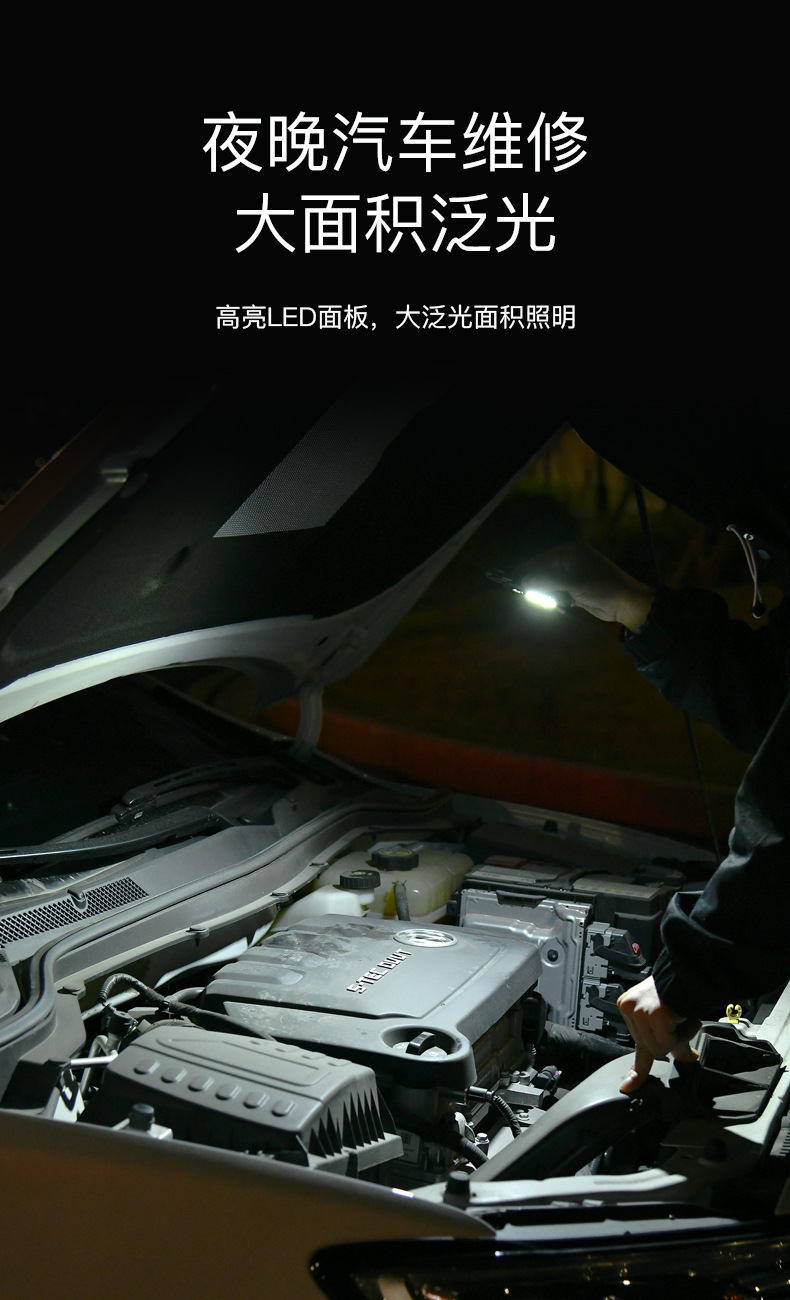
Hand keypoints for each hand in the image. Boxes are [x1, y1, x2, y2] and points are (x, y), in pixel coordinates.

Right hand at [518, 541, 653, 631]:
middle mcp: (572, 560)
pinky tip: (560, 606)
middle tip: (526, 596)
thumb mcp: (571, 583)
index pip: (542, 559)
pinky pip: (560, 593)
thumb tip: (523, 582)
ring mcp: (575, 575)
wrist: (626, 602)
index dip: (526, 570)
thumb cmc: (601, 587)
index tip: (511, 581)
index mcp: (571, 552)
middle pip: (545, 572)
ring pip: (551, 584)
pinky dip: (558, 600)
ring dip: (548, 595)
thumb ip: (545, 581)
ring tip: (549, 603)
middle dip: (538, 585)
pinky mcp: (578, 589)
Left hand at [617, 976, 699, 1091]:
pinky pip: (667, 1043)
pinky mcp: (652, 1016)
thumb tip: (686, 1059)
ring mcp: (639, 1012)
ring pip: (658, 1049)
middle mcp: (628, 1008)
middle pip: (650, 1048)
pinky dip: (681, 1036)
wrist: (689, 974)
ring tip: (683, 1019)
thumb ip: (670, 1040)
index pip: (633, 1041)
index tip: (628, 1086)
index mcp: (628, 1006)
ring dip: (677, 1039)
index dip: (635, 1070)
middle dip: (670, 1042)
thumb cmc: (679, 990)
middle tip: (681, 1024)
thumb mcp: (667, 1015)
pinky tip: (683, 1019)